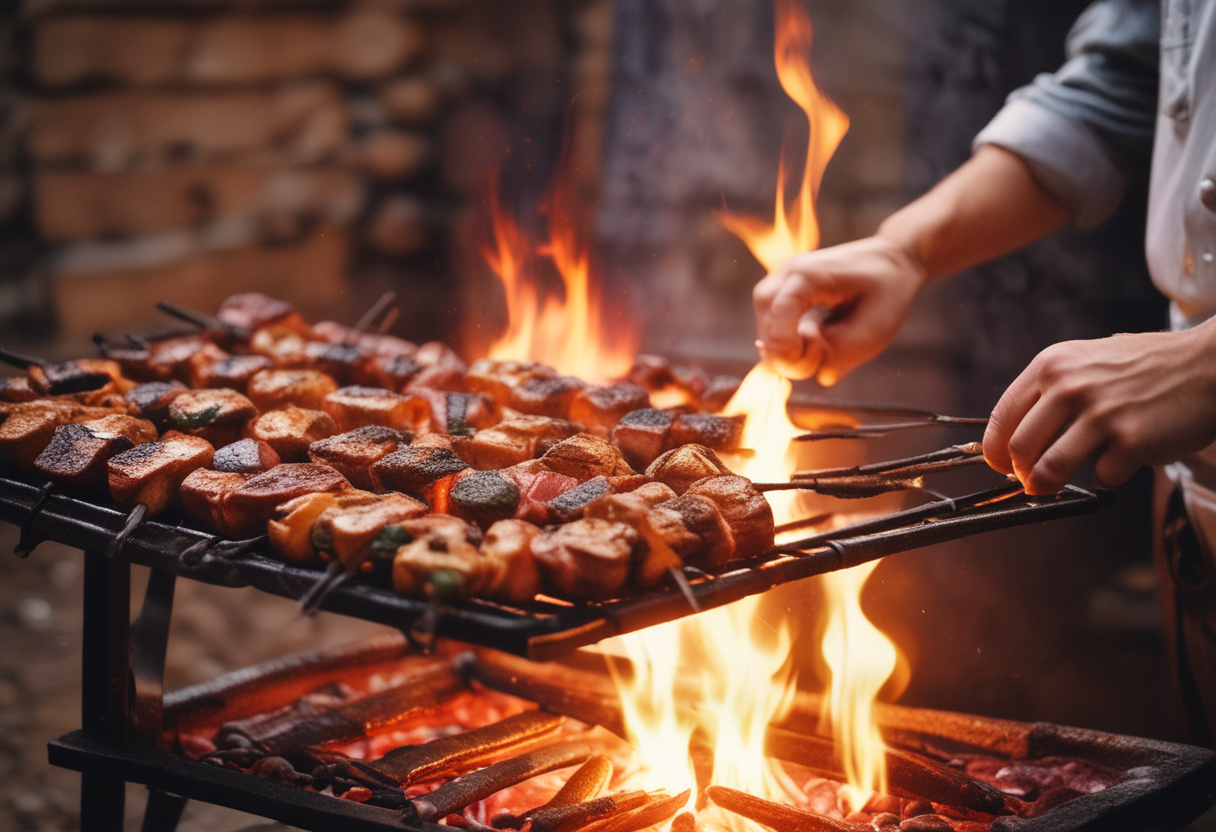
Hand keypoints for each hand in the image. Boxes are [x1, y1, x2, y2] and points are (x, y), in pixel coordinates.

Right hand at [752, 236, 926, 383]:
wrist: (891, 259)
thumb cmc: (889, 288)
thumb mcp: (878, 325)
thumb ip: (847, 354)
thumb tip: (822, 377)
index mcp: (806, 275)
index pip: (777, 325)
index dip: (792, 354)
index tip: (822, 355)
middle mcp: (783, 277)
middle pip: (767, 336)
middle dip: (795, 356)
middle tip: (831, 347)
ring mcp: (778, 287)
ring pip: (768, 339)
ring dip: (795, 352)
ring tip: (827, 338)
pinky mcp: (780, 299)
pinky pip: (775, 336)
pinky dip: (794, 346)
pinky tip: (818, 334)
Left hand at [984, 324, 1215, 494]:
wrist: (1207, 366)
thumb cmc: (1144, 367)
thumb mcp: (1085, 361)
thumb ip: (1050, 392)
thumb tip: (1014, 439)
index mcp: (1052, 365)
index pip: (1001, 417)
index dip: (995, 451)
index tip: (1000, 466)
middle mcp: (1070, 386)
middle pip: (1018, 450)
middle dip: (1020, 475)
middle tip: (1031, 482)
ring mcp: (1100, 414)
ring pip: (1047, 471)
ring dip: (1047, 487)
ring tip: (1055, 486)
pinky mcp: (1130, 441)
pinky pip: (1101, 477)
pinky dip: (1107, 477)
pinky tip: (1121, 460)